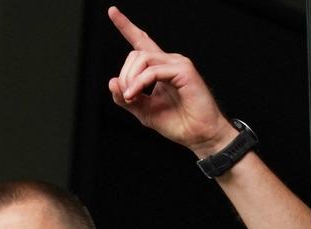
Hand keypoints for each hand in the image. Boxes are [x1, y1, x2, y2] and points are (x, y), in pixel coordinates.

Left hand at [106, 6, 235, 156]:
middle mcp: (169, 61)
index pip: (141, 42)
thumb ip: (126, 98)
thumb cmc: (176, 122)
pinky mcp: (184, 71)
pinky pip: (153, 71)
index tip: (112, 11)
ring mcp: (178, 63)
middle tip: (126, 97)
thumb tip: (112, 82)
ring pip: (142, 59)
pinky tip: (134, 96)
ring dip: (130, 80)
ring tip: (131, 98)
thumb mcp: (143, 111)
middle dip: (124, 75)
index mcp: (159, 68)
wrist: (198, 134)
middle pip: (135, 54)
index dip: (126, 26)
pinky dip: (139, 83)